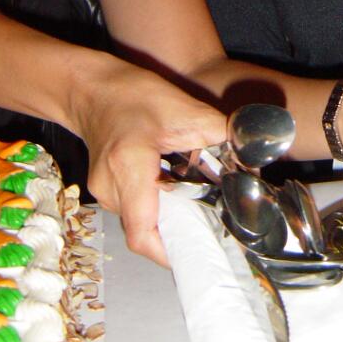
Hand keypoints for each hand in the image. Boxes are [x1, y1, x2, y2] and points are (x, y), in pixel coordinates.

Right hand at [73, 61, 226, 264]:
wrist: (92, 89)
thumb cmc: (134, 93)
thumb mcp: (186, 109)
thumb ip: (220, 135)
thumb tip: (251, 160)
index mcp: (129, 166)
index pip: (143, 232)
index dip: (170, 252)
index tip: (199, 252)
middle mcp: (110, 187)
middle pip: (145, 230)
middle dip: (177, 234)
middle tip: (212, 230)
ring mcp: (103, 192)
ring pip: (139, 222)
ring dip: (166, 219)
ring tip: (198, 209)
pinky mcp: (104, 190)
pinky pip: (133, 209)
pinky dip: (155, 207)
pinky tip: (176, 192)